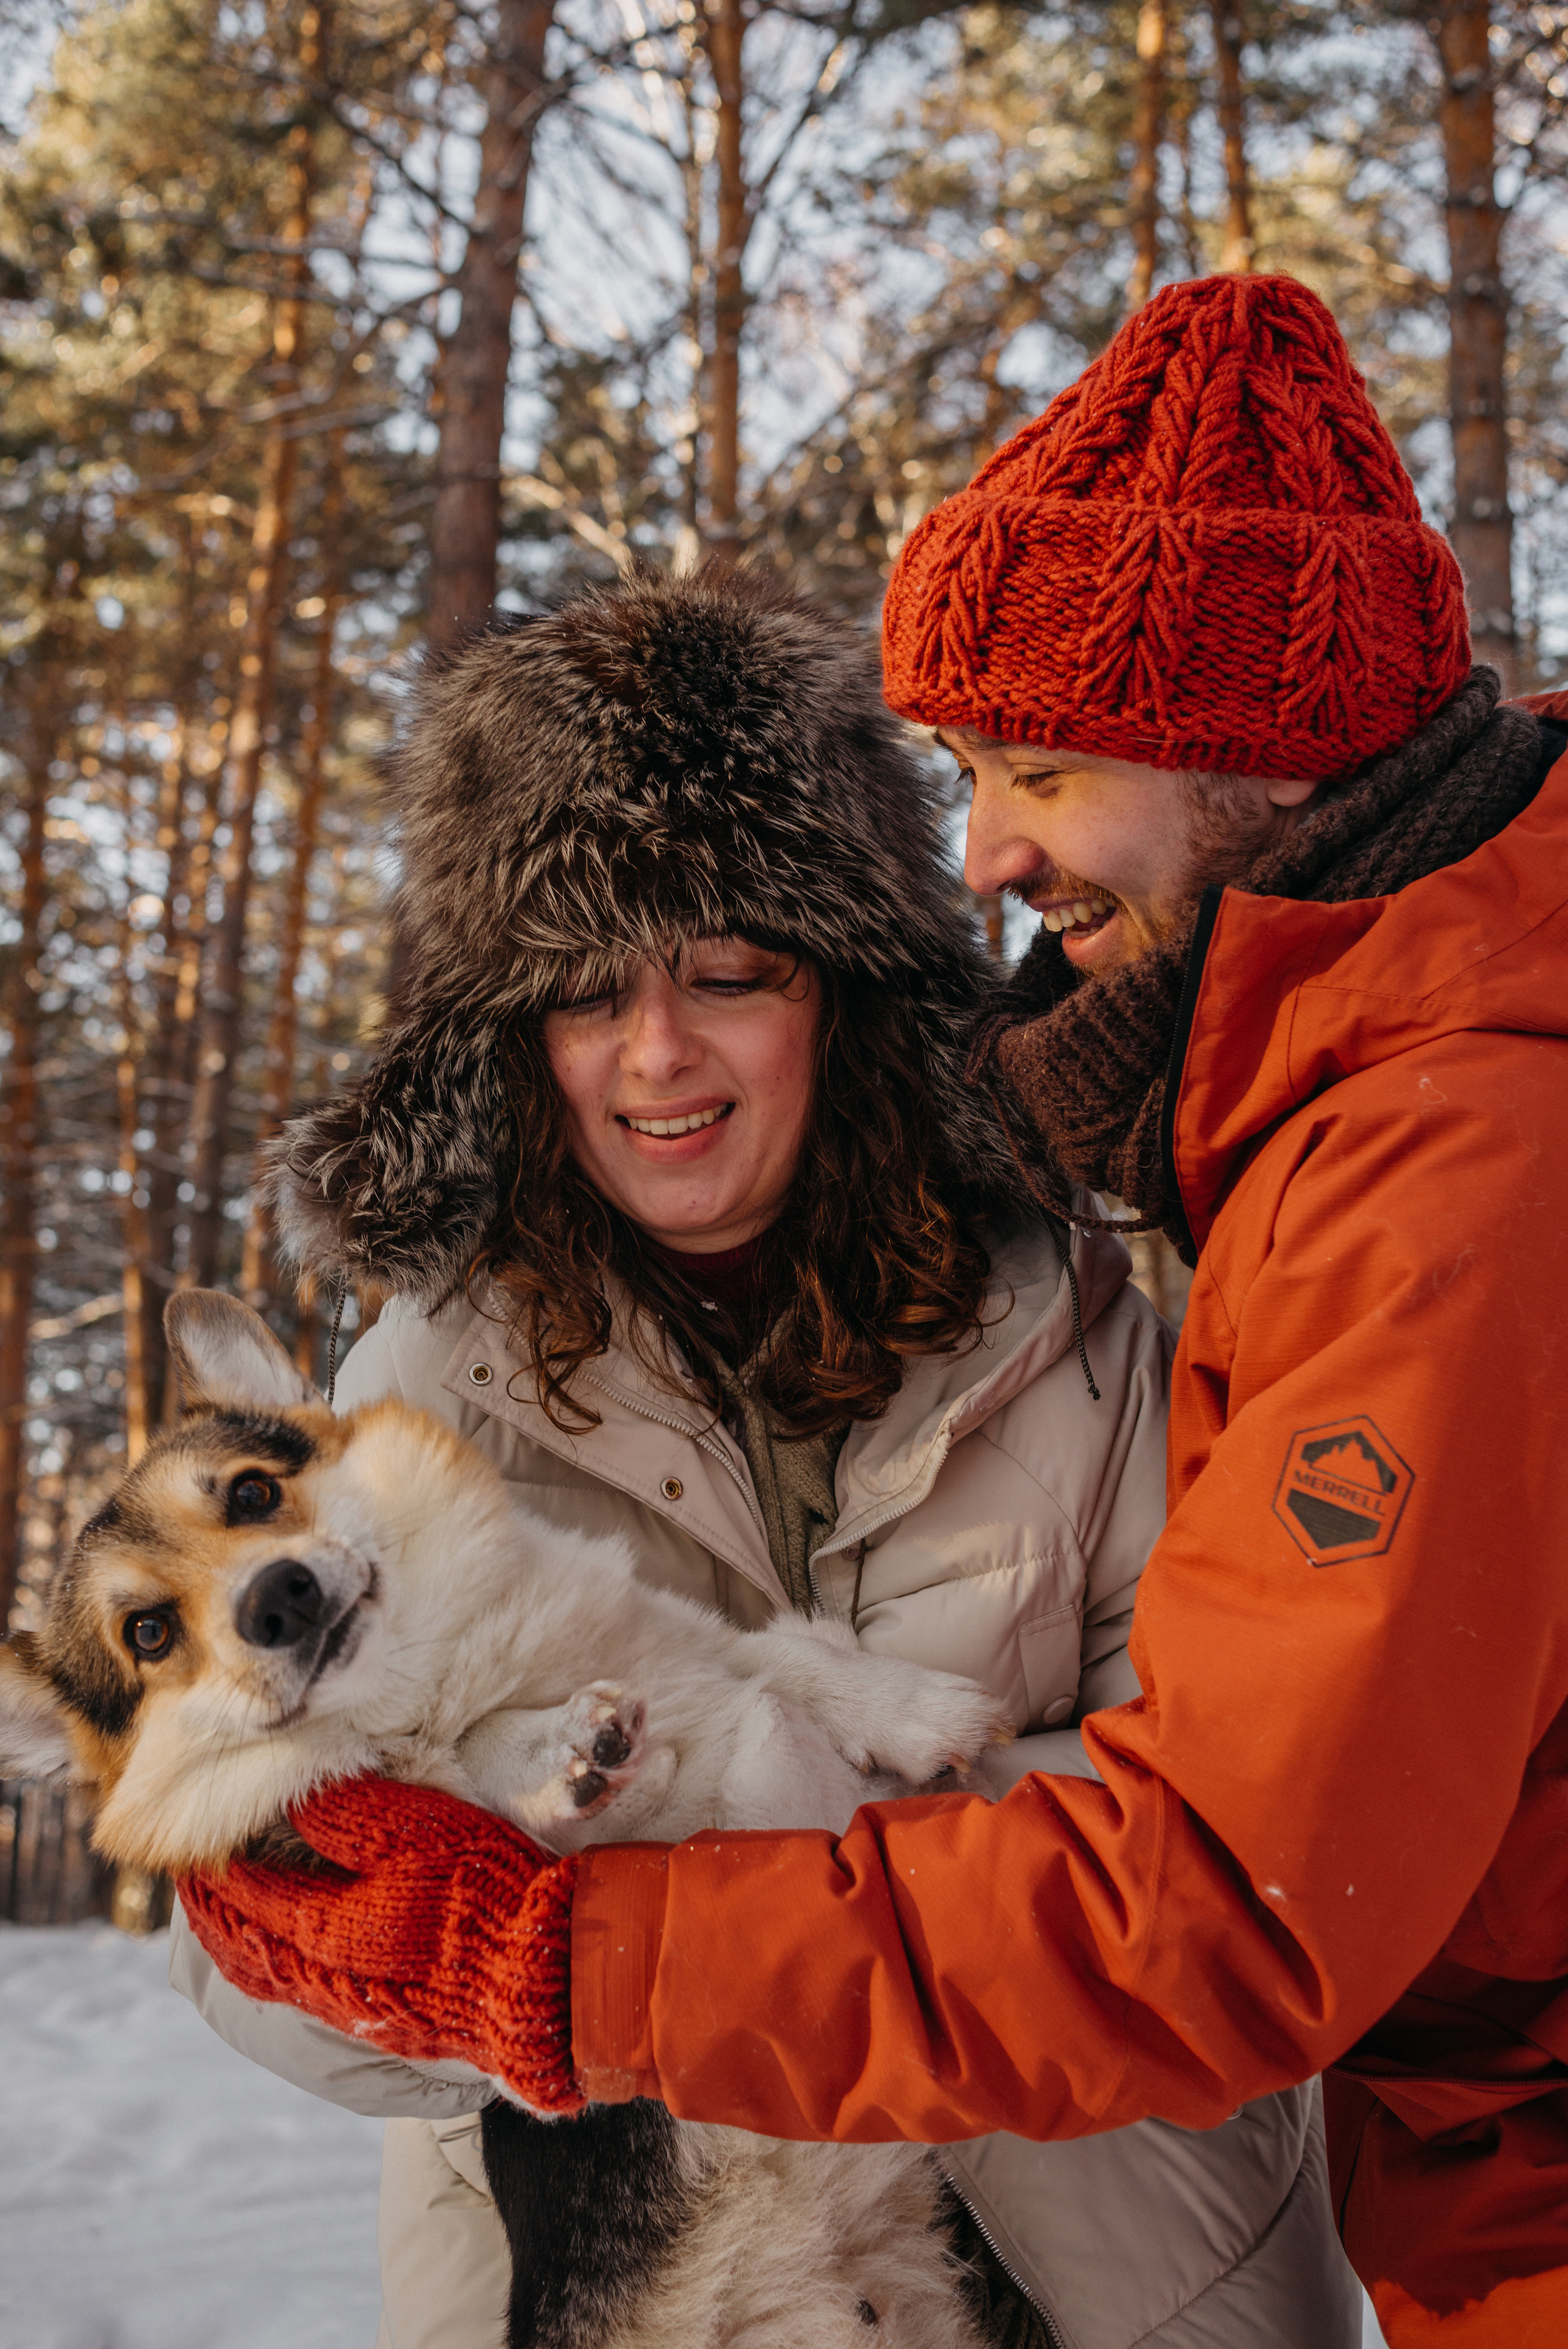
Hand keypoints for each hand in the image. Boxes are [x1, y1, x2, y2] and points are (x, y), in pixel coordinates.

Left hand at [178, 1776, 584, 2114]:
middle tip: (194, 1877)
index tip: (198, 1835)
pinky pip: (298, 1995)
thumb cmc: (480, 1893)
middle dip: (211, 1909)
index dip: (215, 1864)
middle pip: (240, 1944)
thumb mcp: (416, 1831)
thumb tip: (287, 1801)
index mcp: (323, 1928)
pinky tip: (282, 1953)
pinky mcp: (377, 2021)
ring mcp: (346, 2007)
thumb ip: (345, 1815)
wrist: (539, 1979)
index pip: (243, 1893)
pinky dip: (270, 1968)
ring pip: (265, 1976)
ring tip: (221, 1915)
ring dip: (235, 1941)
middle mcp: (320, 1978)